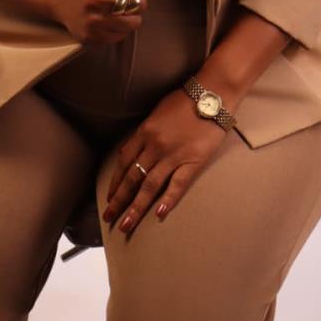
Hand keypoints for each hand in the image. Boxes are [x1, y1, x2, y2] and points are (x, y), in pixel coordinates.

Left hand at [102, 85, 230, 233]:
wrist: (211, 95)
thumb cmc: (184, 100)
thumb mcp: (157, 112)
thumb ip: (145, 133)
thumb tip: (134, 151)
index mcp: (145, 131)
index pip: (124, 161)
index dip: (115, 182)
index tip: (109, 198)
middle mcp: (155, 145)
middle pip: (133, 177)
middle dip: (120, 200)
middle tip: (110, 218)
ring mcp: (173, 154)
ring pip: (150, 186)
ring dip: (136, 207)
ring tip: (126, 225)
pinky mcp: (193, 161)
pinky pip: (177, 184)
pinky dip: (168, 200)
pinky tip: (159, 215)